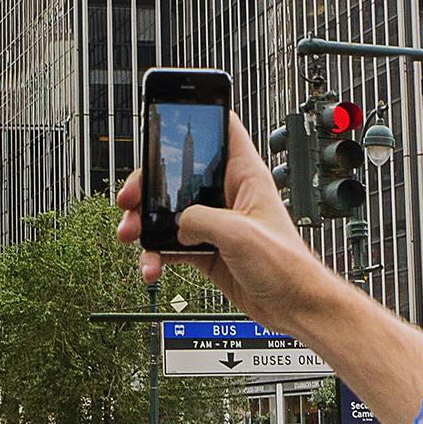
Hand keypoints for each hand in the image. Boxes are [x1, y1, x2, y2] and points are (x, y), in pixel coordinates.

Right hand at [115, 115, 348, 336]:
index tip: (169, 117)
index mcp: (244, 177)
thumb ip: (200, 219)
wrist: (293, 306)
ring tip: (132, 236)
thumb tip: (177, 224)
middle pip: (179, 175)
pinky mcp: (206, 249)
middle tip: (129, 199)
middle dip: (148, 185)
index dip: (199, 117)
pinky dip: (155, 255)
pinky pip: (170, 245)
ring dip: (145, 224)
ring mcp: (215, 223)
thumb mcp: (239, 233)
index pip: (224, 130)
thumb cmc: (285, 266)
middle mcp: (227, 195)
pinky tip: (151, 266)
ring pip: (168, 212)